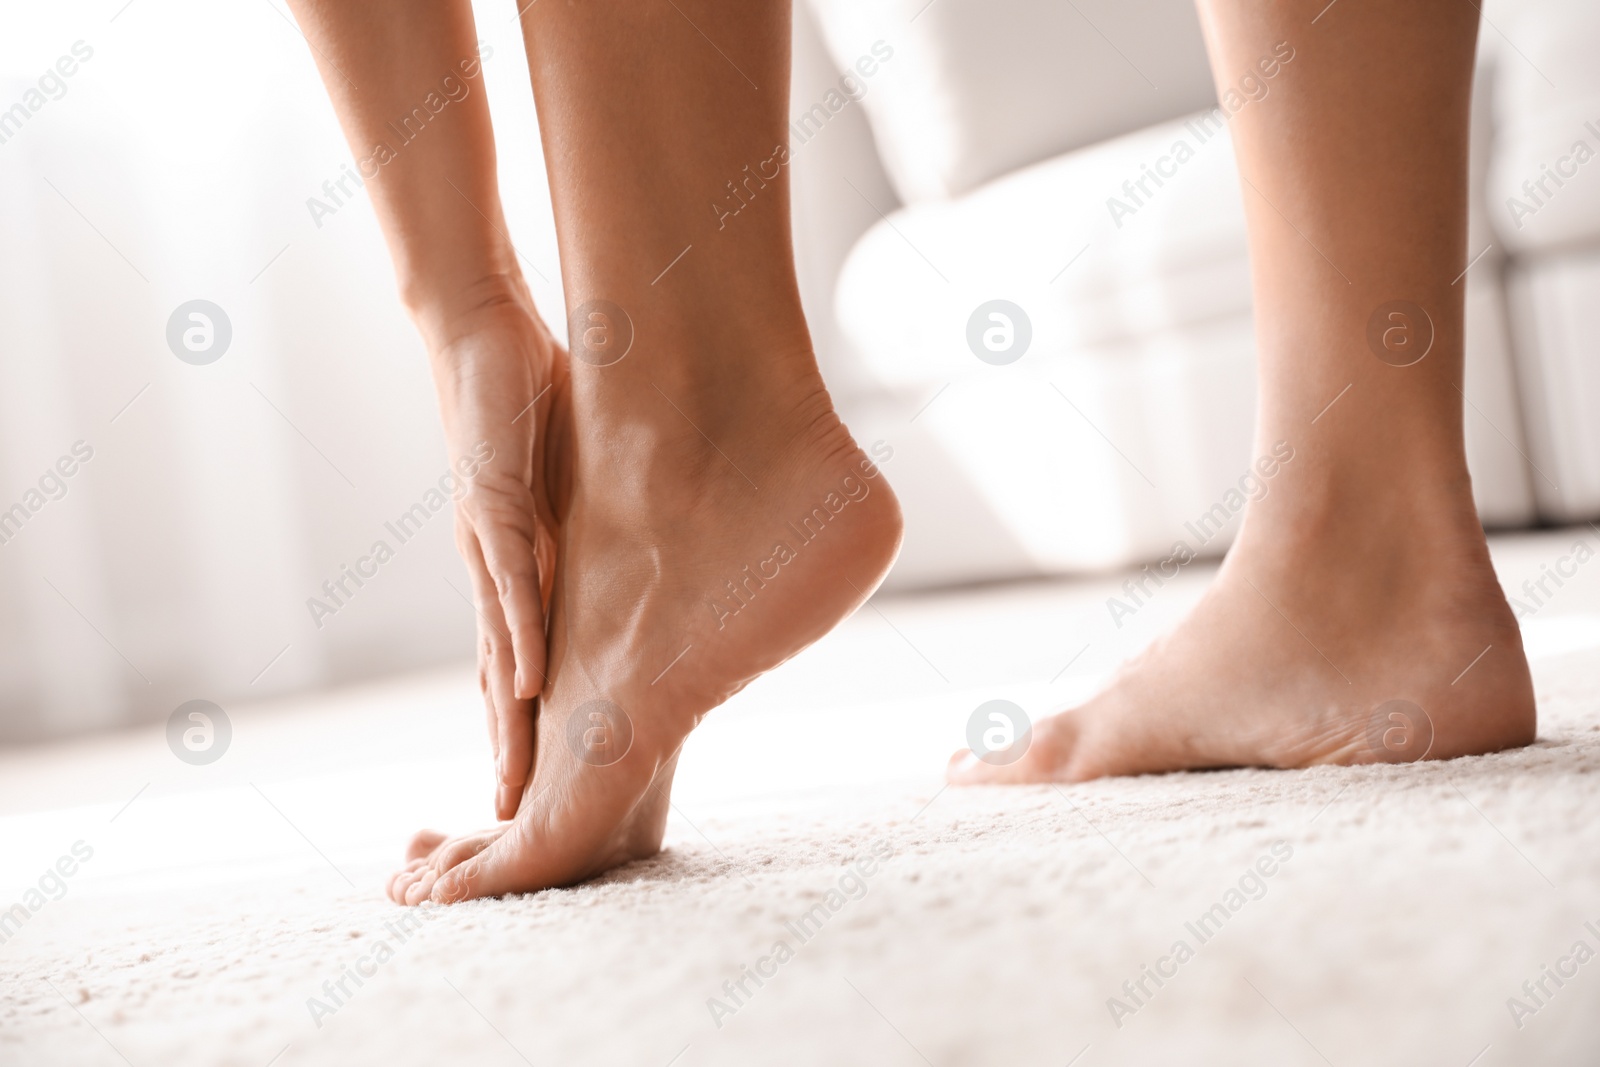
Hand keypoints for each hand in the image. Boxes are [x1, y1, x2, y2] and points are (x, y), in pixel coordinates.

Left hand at [428, 281, 569, 819]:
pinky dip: (521, 636)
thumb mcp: (579, 473)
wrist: (476, 333)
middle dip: (507, 745)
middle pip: (503, 671)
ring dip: (506, 717)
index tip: (537, 780)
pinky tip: (533, 687)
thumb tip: (651, 534)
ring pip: (500, 644)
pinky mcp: (492, 502)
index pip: (525, 654)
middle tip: (514, 816)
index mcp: (517, 560)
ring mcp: (488, 539)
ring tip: (514, 780)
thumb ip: (604, 514)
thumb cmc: (527, 397)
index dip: (528, 722)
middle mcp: (495, 563)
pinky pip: (510, 581)